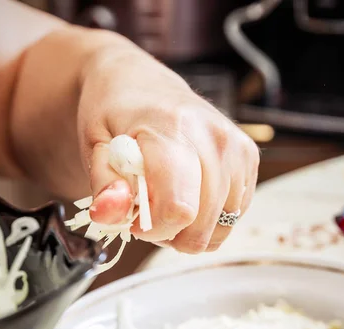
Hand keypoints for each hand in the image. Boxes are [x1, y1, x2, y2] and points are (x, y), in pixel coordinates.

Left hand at [79, 45, 258, 253]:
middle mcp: (215, 138)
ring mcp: (237, 149)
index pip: (179, 208)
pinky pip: (232, 217)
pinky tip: (188, 196)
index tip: (133, 219)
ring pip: (220, 228)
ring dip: (189, 229)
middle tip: (147, 211)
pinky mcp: (249, 158)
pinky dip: (208, 219)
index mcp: (174, 131)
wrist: (140, 81)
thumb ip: (103, 185)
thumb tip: (109, 214)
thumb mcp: (94, 145)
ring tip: (166, 202)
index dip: (154, 229)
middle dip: (169, 233)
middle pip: (202, 226)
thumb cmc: (114, 114)